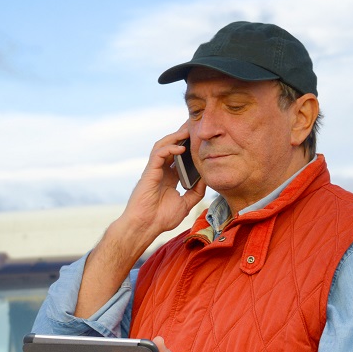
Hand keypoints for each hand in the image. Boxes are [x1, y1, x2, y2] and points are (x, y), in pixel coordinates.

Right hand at [73, 125, 206, 318]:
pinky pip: (158, 154)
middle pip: (170, 146)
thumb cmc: (161, 218)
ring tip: (187, 130)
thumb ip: (195, 192)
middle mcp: (161, 171)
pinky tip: (180, 147)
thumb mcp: (185, 204)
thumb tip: (207, 179)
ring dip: (174, 137)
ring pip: (162, 146)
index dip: (187, 146)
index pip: (178, 156)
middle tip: (194, 125)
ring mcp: (154, 170)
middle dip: (181, 134)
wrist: (145, 227)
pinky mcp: (149, 172)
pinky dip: (169, 148)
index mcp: (168, 177)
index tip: (199, 138)